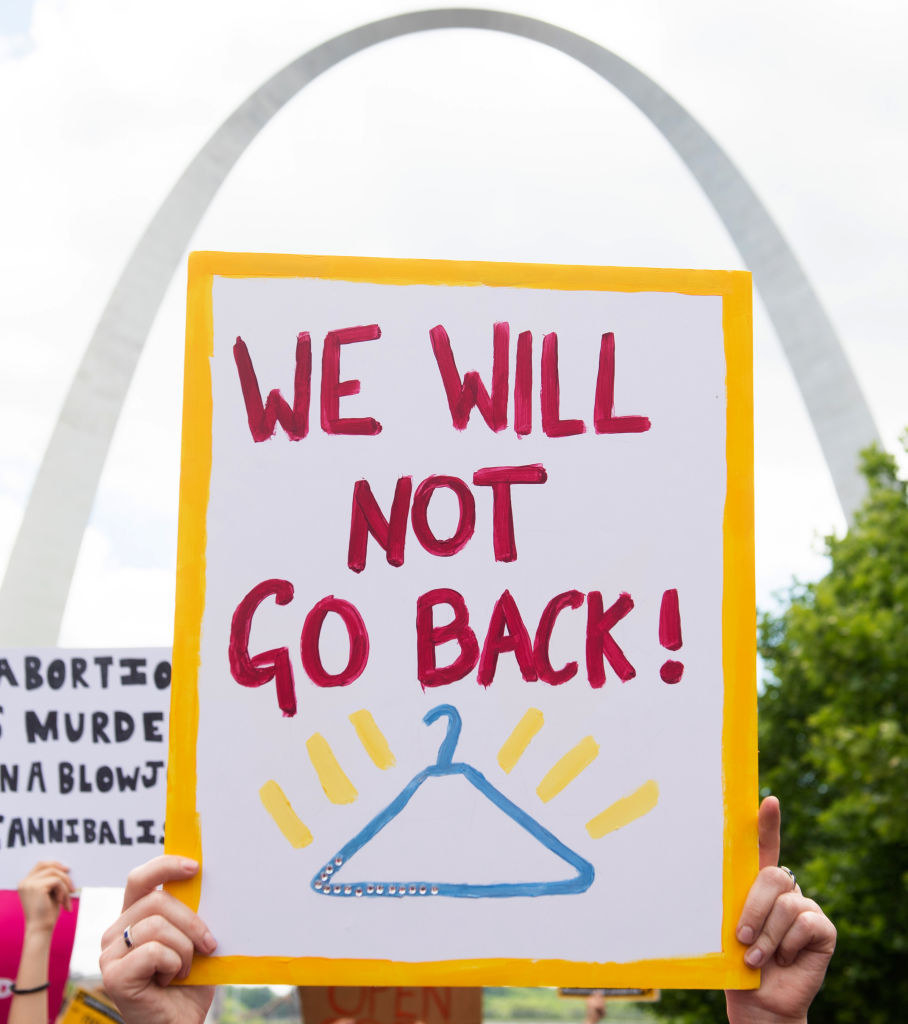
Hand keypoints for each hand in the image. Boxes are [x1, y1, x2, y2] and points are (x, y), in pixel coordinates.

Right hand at [17, 860, 73, 934]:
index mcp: (25, 883)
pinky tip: (62, 902)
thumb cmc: (46, 913)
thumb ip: (52, 881)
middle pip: (47, 866)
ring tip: (66, 900)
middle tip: (71, 884)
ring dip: (65, 886)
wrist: (41, 929)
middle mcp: (25, 882)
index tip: (66, 870)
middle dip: (62, 872)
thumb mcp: (49, 893)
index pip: (40, 865)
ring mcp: (29, 884)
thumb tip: (66, 868)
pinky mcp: (37, 887)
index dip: (54, 864)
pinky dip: (63, 891)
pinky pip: (57, 881)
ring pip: (55, 874)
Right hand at [99, 856, 215, 1023]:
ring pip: (156, 925)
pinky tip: (172, 980)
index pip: (140, 879)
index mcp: (133, 917)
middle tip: (209, 944)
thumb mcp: (192, 940)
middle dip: (191, 921)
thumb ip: (190, 914)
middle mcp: (115, 932)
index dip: (165, 866)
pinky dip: (174, 964)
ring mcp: (110, 954)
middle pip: (156, 901)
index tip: (194, 867)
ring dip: (184, 948)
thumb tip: (205, 880)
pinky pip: (153, 951)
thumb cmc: (188, 985)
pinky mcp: (113, 975)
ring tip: (185, 969)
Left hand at [725, 796, 835, 1023]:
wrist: (758, 1000)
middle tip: (740, 937)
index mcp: (758, 885)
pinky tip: (784, 959)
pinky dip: (788, 945)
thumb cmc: (736, 962)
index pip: (764, 847)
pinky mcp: (823, 929)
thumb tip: (698, 871)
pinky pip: (805, 923)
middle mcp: (785, 891)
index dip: (767, 823)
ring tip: (757, 957)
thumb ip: (729, 900)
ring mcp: (806, 908)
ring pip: (787, 903)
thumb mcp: (725, 926)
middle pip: (773, 876)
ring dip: (766, 935)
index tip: (768, 801)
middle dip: (753, 908)